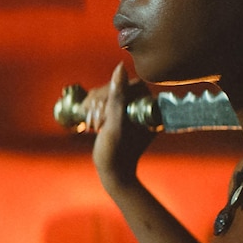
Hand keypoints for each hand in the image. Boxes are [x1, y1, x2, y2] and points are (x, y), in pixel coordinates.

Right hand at [82, 62, 157, 191]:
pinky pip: (105, 99)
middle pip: (119, 86)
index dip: (115, 93)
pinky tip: (91, 120)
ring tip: (93, 124)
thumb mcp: (114, 124)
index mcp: (150, 108)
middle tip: (97, 121)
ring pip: (110, 92)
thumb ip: (117, 96)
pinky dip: (94, 108)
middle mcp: (144, 107)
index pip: (133, 84)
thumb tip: (120, 67)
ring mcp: (131, 110)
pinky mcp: (120, 114)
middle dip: (103, 101)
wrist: (113, 174)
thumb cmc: (115, 153)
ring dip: (96, 105)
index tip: (105, 109)